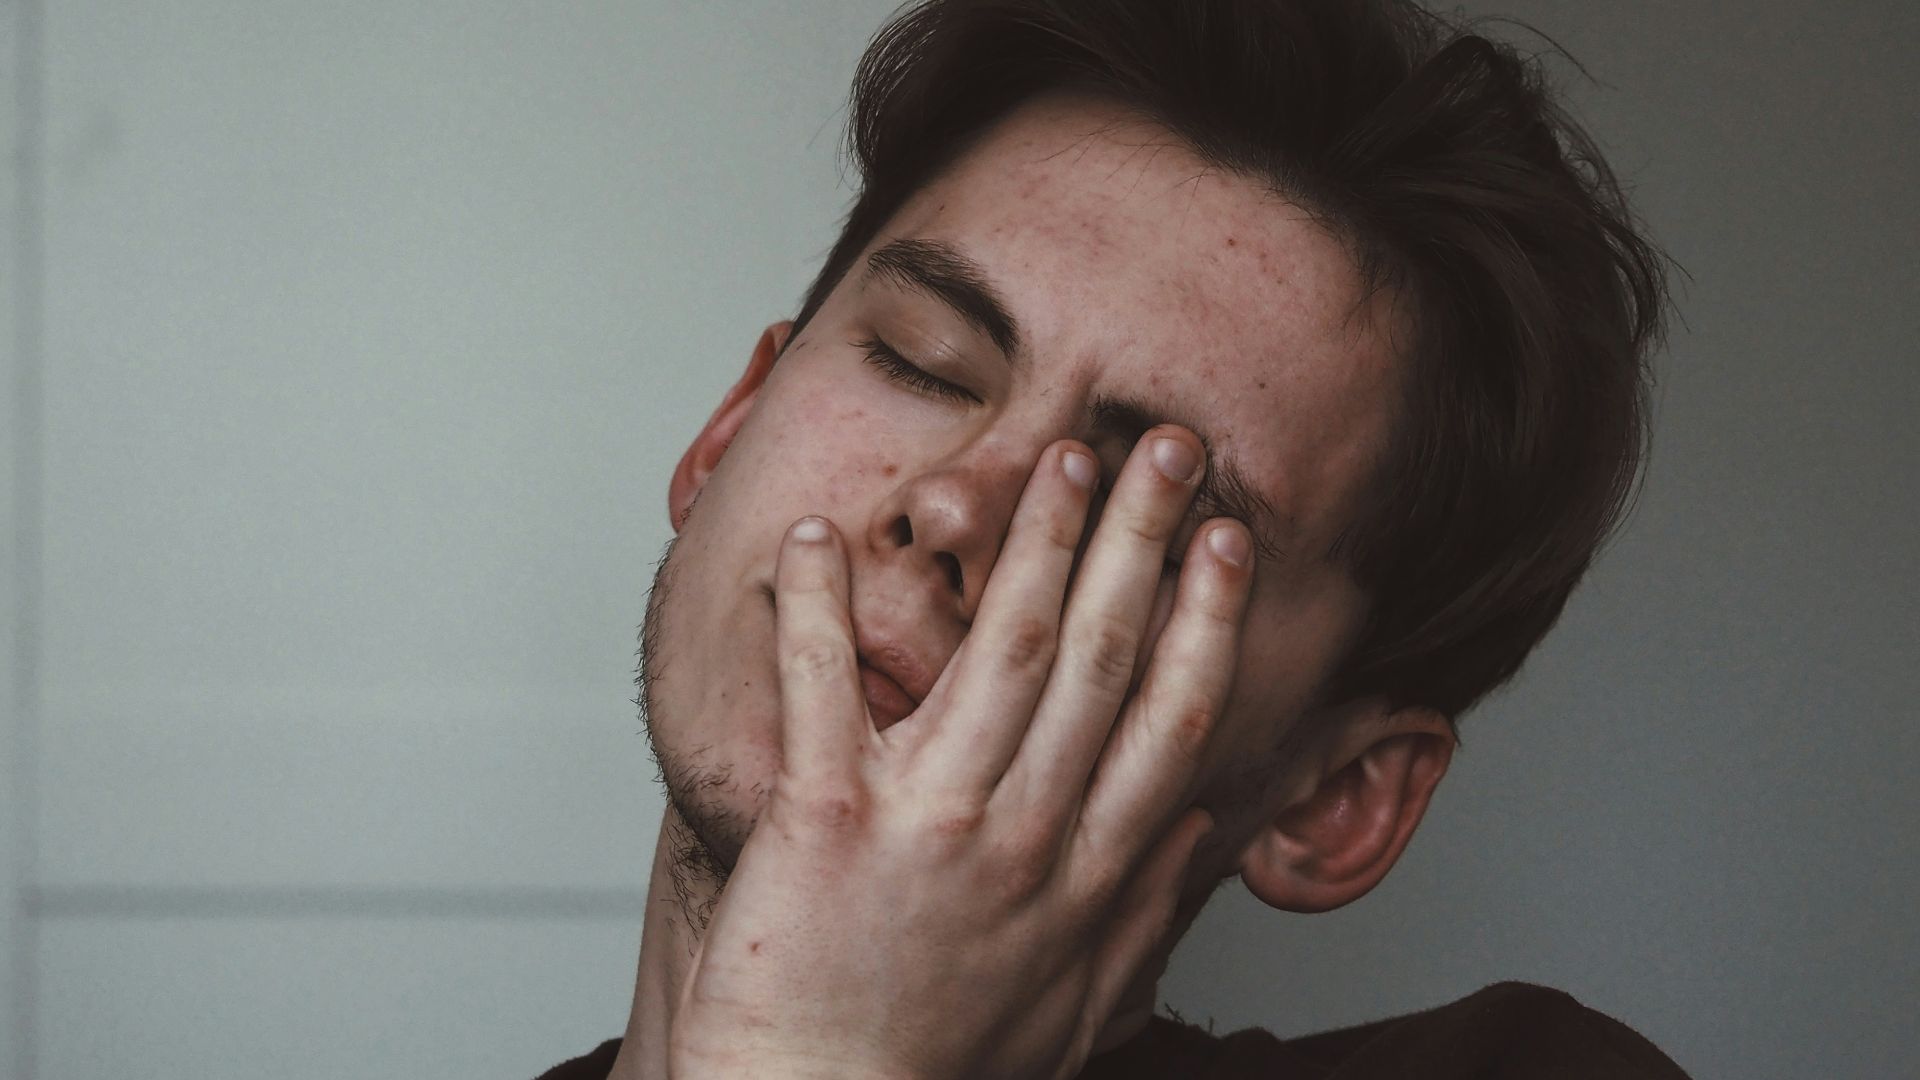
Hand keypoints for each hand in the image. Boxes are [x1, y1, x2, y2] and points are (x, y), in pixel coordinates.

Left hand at [668, 428, 1253, 1079]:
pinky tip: (822, 535)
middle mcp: (1022, 834)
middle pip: (1101, 659)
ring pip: (999, 653)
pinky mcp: (824, 821)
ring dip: (1034, 543)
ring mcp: (927, 822)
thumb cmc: (935, 1069)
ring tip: (1058, 458)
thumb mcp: (1073, 1009)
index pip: (1168, 719)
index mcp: (1084, 874)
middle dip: (1139, 540)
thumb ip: (1140, 914)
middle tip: (1165, 448)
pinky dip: (817, 609)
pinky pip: (824, 690)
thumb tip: (1196, 831)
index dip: (1203, 619)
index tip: (1225, 542)